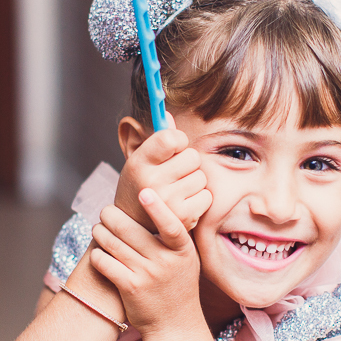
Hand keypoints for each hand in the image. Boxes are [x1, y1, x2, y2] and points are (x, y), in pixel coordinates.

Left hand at [90, 189, 202, 335]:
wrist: (175, 325)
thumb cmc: (178, 286)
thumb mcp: (186, 260)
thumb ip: (174, 237)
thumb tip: (154, 203)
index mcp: (182, 251)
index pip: (171, 225)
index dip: (158, 208)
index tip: (144, 193)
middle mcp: (166, 262)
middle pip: (130, 229)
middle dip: (111, 216)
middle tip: (106, 212)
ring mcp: (147, 275)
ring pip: (113, 243)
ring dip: (100, 233)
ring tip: (98, 229)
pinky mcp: (130, 288)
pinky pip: (105, 263)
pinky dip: (97, 255)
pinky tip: (98, 254)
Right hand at [115, 113, 211, 232]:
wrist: (133, 226)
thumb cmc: (140, 186)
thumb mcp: (141, 161)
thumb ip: (158, 139)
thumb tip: (167, 114)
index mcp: (139, 163)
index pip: (171, 138)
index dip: (177, 140)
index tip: (171, 149)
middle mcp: (152, 182)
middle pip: (192, 157)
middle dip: (187, 163)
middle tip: (173, 174)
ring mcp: (168, 202)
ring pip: (201, 176)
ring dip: (193, 181)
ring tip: (176, 190)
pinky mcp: (183, 218)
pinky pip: (207, 196)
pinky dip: (199, 199)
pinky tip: (183, 203)